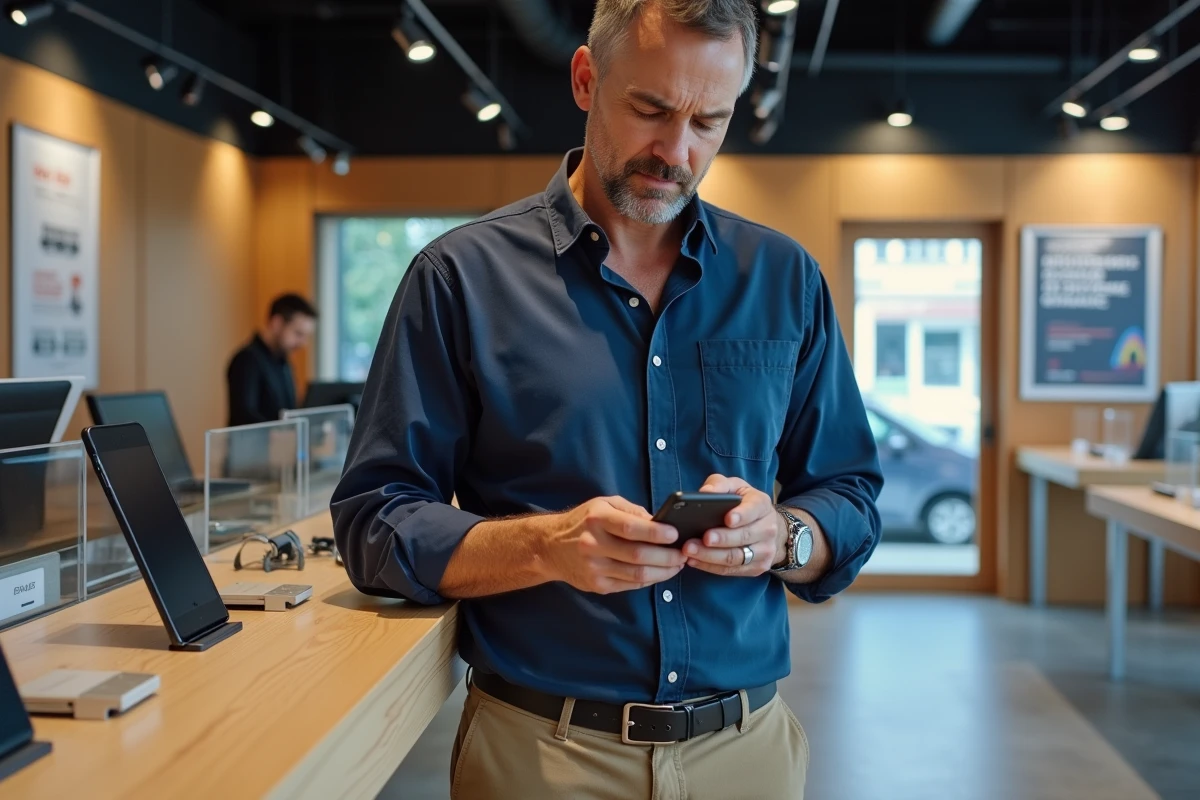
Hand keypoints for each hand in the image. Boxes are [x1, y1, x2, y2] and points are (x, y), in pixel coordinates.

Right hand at [540, 496, 685, 594]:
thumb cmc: (583, 521)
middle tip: (684, 554)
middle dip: (667, 556)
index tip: (676, 534)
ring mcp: (594, 568)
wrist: (550, 547)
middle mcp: (593, 544)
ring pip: (637, 574)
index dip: (656, 533)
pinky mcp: (597, 585)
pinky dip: (649, 580)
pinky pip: (630, 585)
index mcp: (597, 519)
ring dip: (663, 572)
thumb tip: (660, 522)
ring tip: (678, 565)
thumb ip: (631, 511)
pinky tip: (660, 573)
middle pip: (638, 555)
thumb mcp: (603, 504)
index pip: (630, 528)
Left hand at [683, 475, 784, 576]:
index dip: (742, 515)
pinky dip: (710, 567)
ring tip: (689, 551)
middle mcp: (768, 529)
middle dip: (720, 539)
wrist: (767, 527)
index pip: (754, 509)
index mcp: (762, 505)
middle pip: (743, 537)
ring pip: (736, 557)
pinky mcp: (757, 567)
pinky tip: (694, 561)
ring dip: (710, 556)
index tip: (727, 519)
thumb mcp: (735, 488)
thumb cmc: (743, 504)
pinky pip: (731, 571)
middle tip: (697, 538)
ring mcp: (765, 551)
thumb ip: (720, 485)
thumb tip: (705, 492)